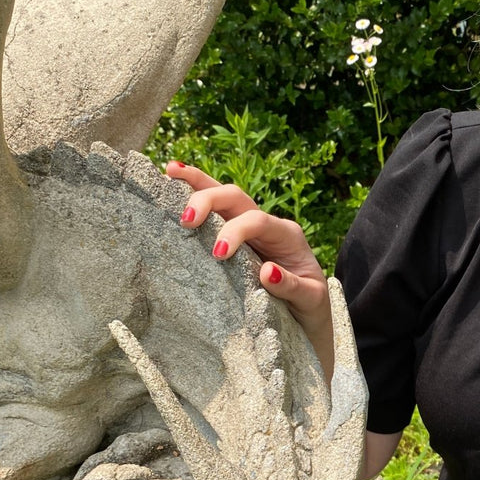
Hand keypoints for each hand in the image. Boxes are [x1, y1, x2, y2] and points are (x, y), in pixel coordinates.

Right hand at [165, 160, 332, 352]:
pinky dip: (193, 195)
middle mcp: (267, 225)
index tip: (218, 254)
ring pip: (222, 195)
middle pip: (236, 197)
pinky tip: (171, 183)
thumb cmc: (309, 304)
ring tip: (170, 171)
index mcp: (287, 235)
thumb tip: (267, 272)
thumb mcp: (310, 300)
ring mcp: (249, 226)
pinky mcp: (233, 234)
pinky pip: (214, 211)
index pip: (257, 220)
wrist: (308, 309)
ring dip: (196, 182)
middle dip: (209, 201)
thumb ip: (292, 287)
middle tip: (186, 220)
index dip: (235, 230)